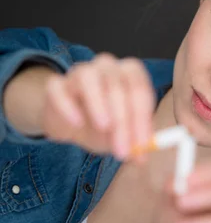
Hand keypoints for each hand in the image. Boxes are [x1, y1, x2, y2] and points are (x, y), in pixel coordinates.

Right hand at [41, 53, 155, 161]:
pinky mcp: (55, 86)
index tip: (143, 145)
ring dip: (98, 102)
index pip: (139, 88)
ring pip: (88, 78)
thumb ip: (135, 143)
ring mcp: (79, 72)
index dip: (142, 118)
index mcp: (129, 73)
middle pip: (116, 85)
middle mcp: (105, 66)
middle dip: (122, 120)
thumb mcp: (124, 136)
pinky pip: (58, 89)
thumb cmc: (104, 125)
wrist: (72, 123)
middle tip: (122, 149)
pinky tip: (77, 123)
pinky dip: (67, 105)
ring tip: (104, 128)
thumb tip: (142, 156)